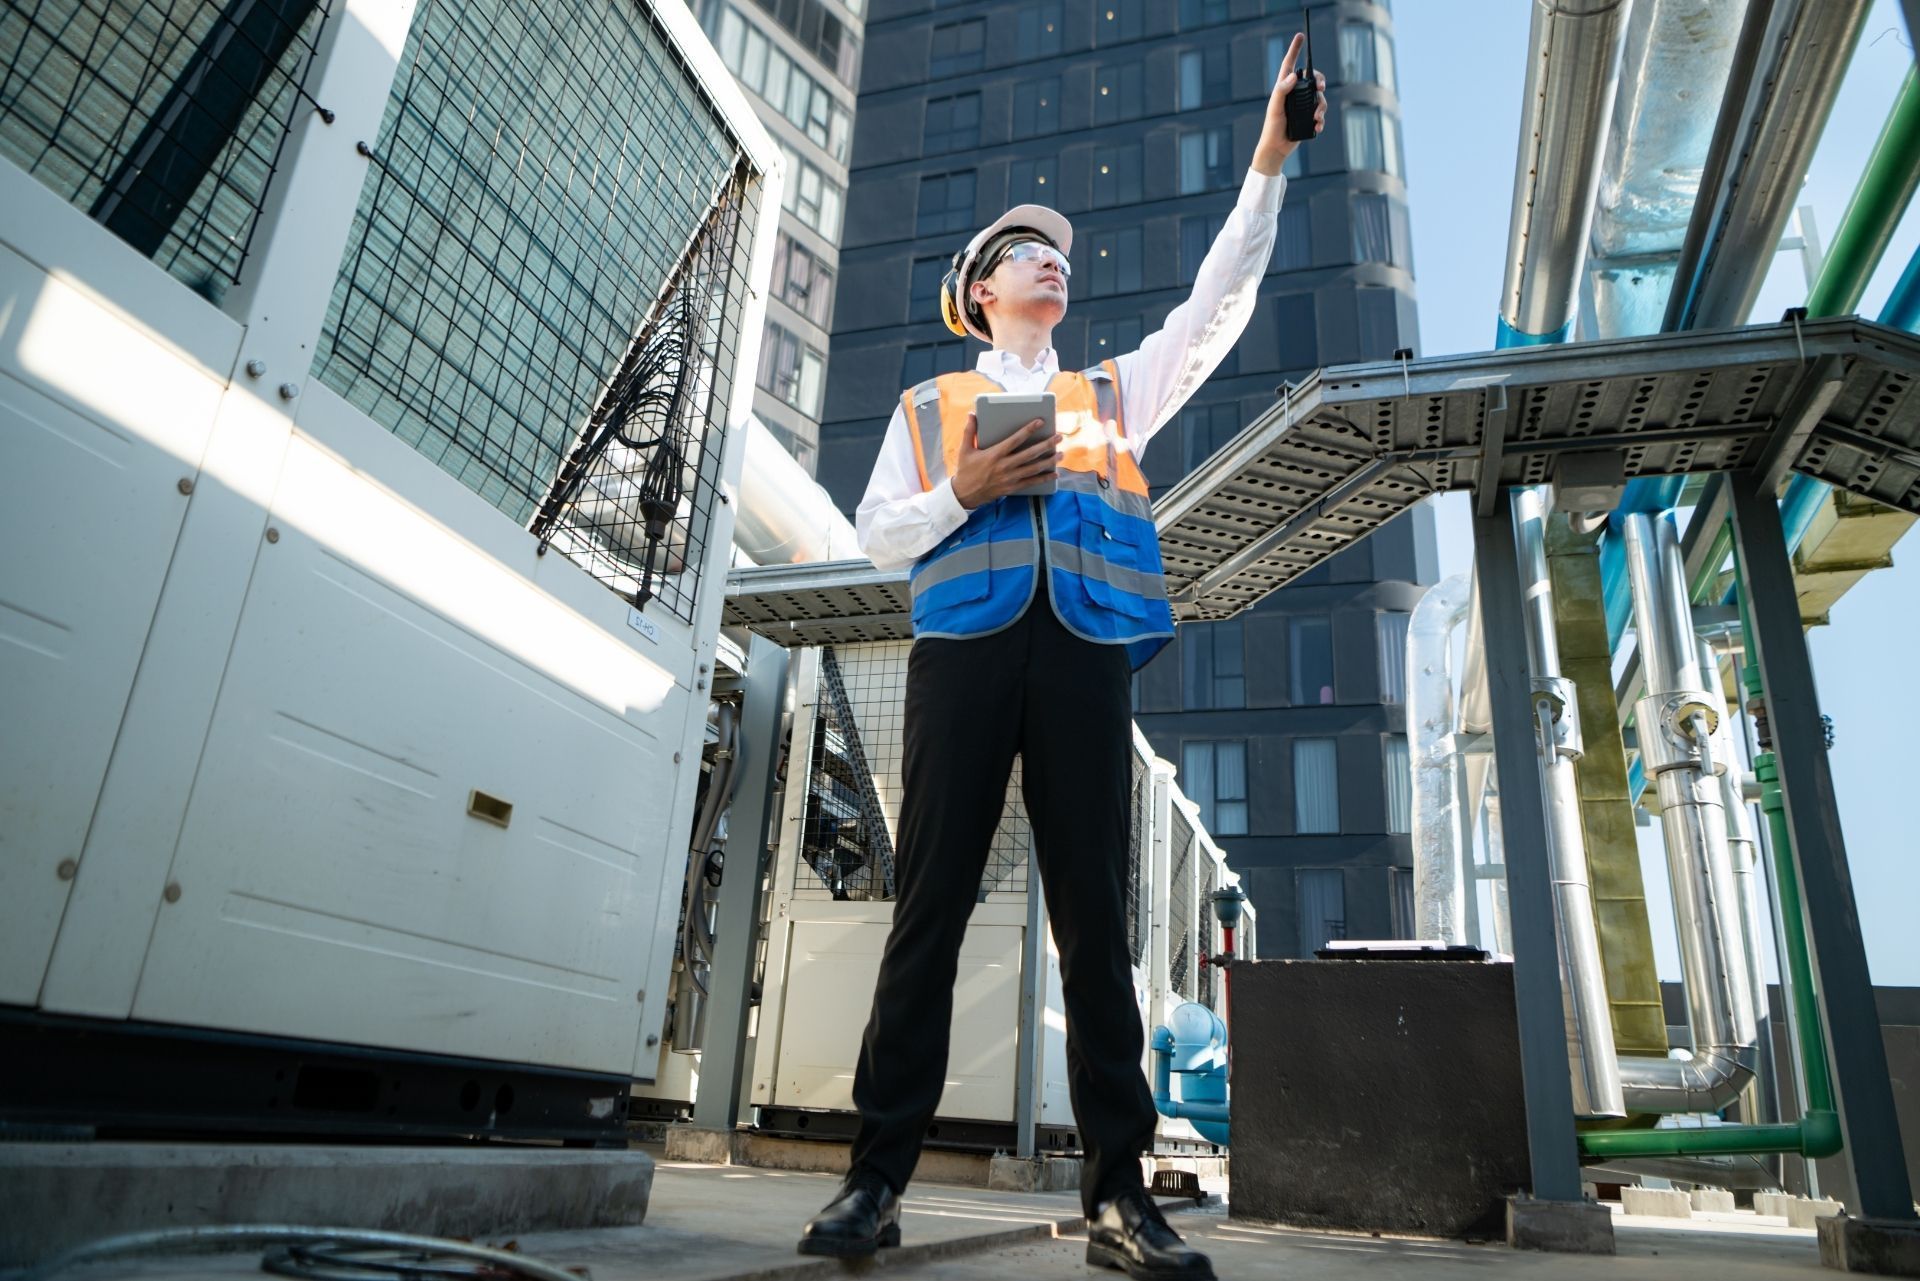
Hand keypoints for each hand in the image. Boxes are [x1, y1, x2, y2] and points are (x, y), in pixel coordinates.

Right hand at [951, 415, 1057, 509]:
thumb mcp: (965, 450)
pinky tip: (1054, 473)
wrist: (965, 494)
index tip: (1040, 422)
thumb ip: (970, 431)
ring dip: (1049, 460)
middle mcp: (1005, 466)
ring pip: (1034, 468)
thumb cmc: (966, 470)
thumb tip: (972, 415)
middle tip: (1059, 437)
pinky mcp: (1013, 487)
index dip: (1029, 429)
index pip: (1016, 439)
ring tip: (1060, 453)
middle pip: (1030, 453)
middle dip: (1046, 444)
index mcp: (995, 454)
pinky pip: (1032, 482)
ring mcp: (1010, 478)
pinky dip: (1044, 478)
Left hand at [1252, 32, 1325, 175]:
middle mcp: (1294, 94)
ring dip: (1321, 107)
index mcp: (1284, 88)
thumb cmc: (1272, 128)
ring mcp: (1302, 105)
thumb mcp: (1275, 108)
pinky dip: (1321, 120)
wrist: (1276, 149)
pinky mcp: (1308, 117)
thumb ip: (1281, 91)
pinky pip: (1320, 113)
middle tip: (1320, 87)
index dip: (1295, 50)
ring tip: (1316, 119)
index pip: (1290, 64)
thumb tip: (1294, 76)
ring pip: (1319, 97)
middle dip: (1320, 81)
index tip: (1300, 36)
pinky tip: (1317, 127)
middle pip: (1312, 79)